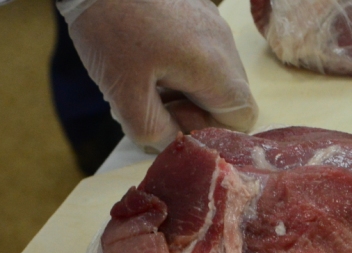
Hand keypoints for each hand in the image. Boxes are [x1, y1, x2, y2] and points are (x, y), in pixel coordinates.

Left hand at [61, 0, 258, 151]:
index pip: (243, 118)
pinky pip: (198, 53)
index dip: (210, 132)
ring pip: (211, 76)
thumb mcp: (123, 95)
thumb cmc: (109, 29)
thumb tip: (170, 141)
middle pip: (227, 97)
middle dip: (193, 112)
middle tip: (152, 103)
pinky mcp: (195, 10)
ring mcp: (211, 22)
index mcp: (213, 65)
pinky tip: (142, 60)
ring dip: (182, 90)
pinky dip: (176, 67)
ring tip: (143, 82)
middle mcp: (222, 42)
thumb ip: (153, 131)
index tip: (172, 120)